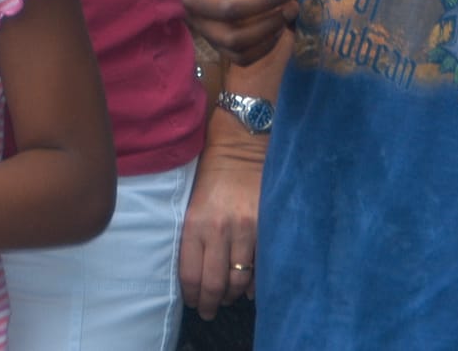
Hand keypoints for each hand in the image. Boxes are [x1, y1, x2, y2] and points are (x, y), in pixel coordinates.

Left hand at [179, 125, 265, 317]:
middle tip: (209, 311)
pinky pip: (261, 266)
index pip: (190, 274)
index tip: (193, 302)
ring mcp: (246, 230)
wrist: (242, 146)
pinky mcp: (267, 227)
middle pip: (215, 284)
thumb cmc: (212, 174)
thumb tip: (199, 273)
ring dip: (233, 295)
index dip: (192, 295)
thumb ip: (195, 236)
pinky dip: (255, 283)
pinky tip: (249, 289)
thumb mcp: (193, 203)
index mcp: (196, 223)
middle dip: (211, 303)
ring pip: (240, 280)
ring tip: (229, 299)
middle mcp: (220, 230)